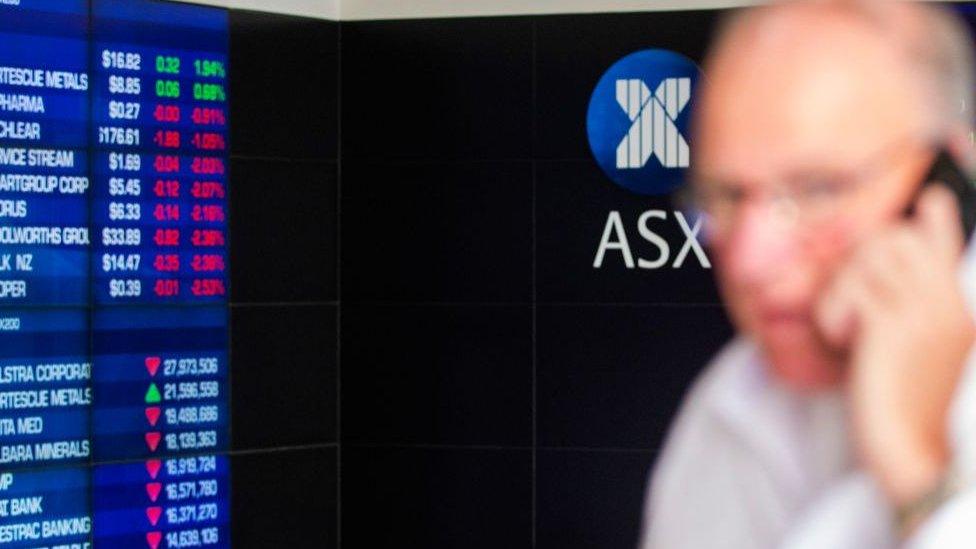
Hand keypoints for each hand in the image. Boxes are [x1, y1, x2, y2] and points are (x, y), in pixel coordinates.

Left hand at [816, 185, 975, 506]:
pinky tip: (841, 344)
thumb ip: (902, 310)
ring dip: (843, 288)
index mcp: (954, 309)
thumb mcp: (908, 352)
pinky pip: (850, 291)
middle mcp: (946, 303)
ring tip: (846, 330)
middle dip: (858, 260)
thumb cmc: (903, 409)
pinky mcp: (894, 329)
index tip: (929, 197)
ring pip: (870, 256)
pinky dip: (833, 314)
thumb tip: (876, 274)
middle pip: (895, 238)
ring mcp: (924, 313)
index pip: (943, 248)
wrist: (915, 456)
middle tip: (848, 305)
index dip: (936, 219)